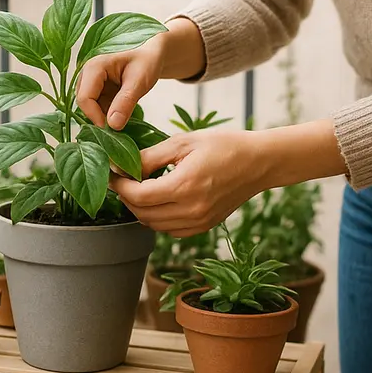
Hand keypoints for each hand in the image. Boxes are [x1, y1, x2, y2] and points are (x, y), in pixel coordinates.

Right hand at [76, 44, 162, 130]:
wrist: (151, 53)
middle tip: (122, 123)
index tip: (114, 128)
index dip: (96, 117)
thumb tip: (113, 126)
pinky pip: (97, 108)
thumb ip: (125, 102)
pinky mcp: (97, 90)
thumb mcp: (139, 81)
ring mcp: (91, 83)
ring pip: (90, 108)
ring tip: (125, 114)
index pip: (84, 98)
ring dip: (104, 116)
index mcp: (94, 67)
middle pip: (84, 104)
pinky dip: (108, 114)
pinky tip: (122, 111)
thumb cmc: (146, 60)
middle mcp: (87, 74)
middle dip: (100, 117)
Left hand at [110, 120, 346, 235]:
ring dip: (140, 209)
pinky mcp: (204, 226)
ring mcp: (198, 222)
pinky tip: (158, 200)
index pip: (137, 196)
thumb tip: (121, 166)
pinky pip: (169, 230)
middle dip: (126, 197)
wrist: (259, 162)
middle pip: (142, 213)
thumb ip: (150, 157)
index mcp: (184, 186)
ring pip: (154, 225)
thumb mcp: (183, 142)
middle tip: (122, 179)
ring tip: (138, 187)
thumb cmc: (223, 145)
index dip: (119, 186)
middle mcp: (191, 210)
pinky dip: (157, 218)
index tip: (112, 173)